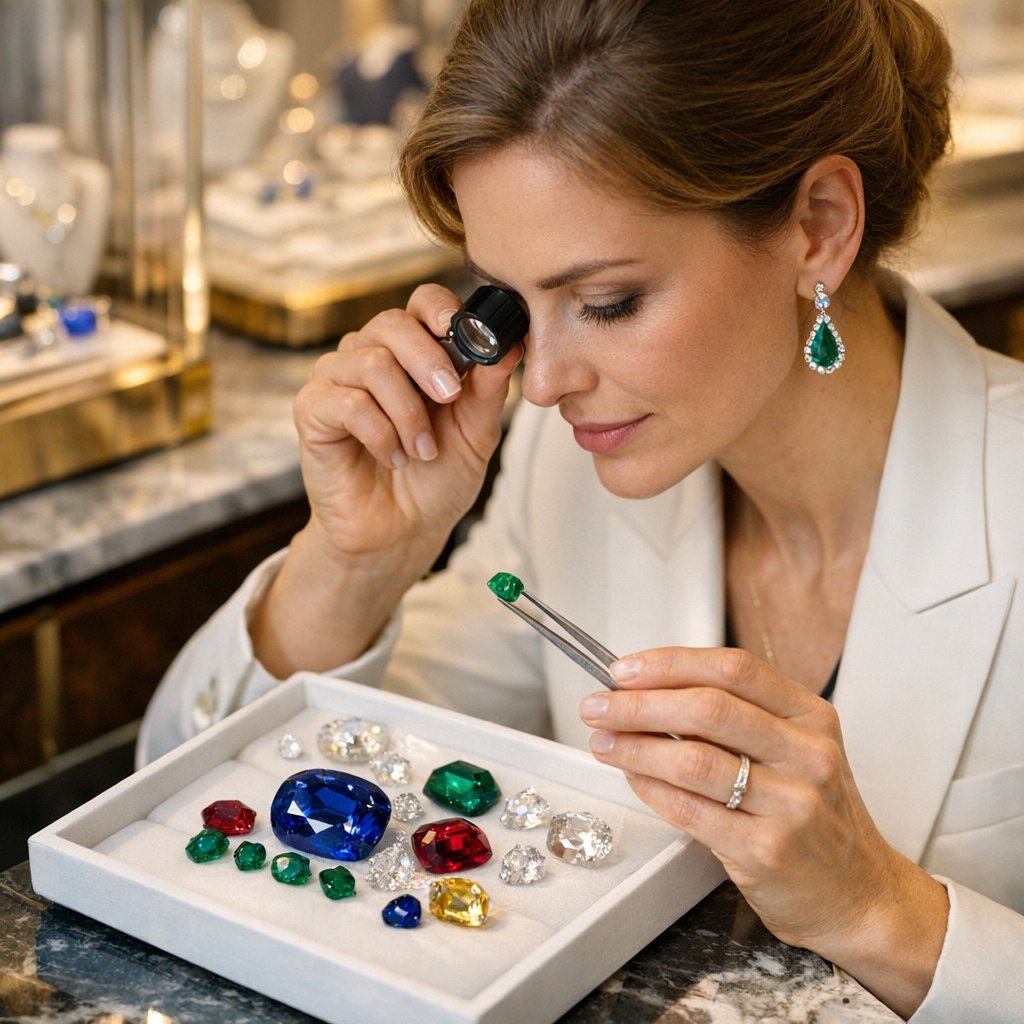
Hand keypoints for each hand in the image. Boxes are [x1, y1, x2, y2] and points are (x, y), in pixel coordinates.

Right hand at [295, 282, 519, 568]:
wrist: (403, 532)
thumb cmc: (436, 480)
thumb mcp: (476, 433)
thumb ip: (489, 389)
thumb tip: (511, 345)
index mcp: (414, 353)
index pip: (422, 303)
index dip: (440, 309)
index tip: (462, 333)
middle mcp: (372, 356)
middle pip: (392, 323)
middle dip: (428, 360)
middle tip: (448, 399)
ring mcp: (337, 379)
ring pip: (372, 363)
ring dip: (408, 413)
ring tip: (422, 451)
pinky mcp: (312, 409)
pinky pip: (347, 402)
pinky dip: (380, 434)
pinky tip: (394, 457)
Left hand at [578, 646, 947, 1016]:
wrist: (858, 894)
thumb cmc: (813, 813)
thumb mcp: (795, 749)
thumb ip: (736, 717)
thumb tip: (648, 690)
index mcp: (812, 716)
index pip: (734, 669)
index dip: (671, 663)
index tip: (626, 669)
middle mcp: (808, 755)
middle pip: (708, 708)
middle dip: (639, 703)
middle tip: (597, 706)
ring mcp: (791, 805)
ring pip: (693, 760)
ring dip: (634, 746)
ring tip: (602, 741)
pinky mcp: (767, 851)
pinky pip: (690, 810)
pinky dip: (650, 789)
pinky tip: (631, 776)